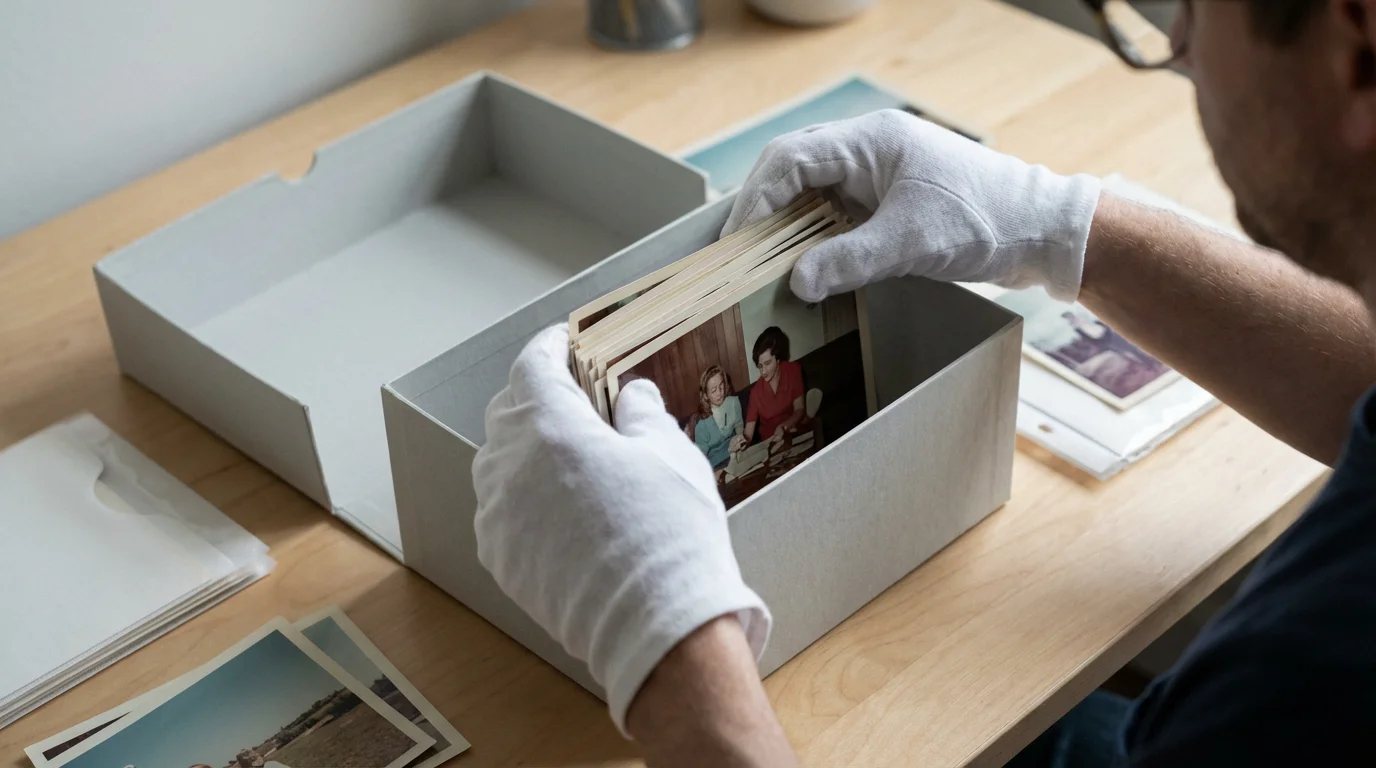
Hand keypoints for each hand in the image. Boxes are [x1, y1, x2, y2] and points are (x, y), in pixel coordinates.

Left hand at [472, 325, 770, 732]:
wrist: (654, 624)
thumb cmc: (668, 531)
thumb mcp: (670, 453)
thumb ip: (641, 413)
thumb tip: (630, 395)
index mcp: (550, 426)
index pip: (533, 367)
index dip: (549, 348)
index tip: (563, 342)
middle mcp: (509, 465)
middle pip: (508, 411)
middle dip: (537, 397)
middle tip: (575, 399)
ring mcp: (497, 514)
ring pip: (498, 462)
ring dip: (525, 448)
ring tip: (568, 458)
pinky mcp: (499, 557)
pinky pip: (500, 509)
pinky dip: (521, 497)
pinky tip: (560, 510)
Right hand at [721, 109, 1101, 301]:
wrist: (1041, 230)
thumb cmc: (985, 220)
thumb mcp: (911, 243)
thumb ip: (849, 261)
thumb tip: (796, 281)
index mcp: (871, 141)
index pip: (790, 158)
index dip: (757, 199)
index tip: (737, 241)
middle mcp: (869, 150)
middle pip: (793, 169)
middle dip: (762, 210)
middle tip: (737, 253)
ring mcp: (879, 174)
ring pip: (812, 192)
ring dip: (787, 225)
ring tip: (761, 263)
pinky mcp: (890, 201)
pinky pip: (836, 213)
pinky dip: (814, 238)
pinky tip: (804, 267)